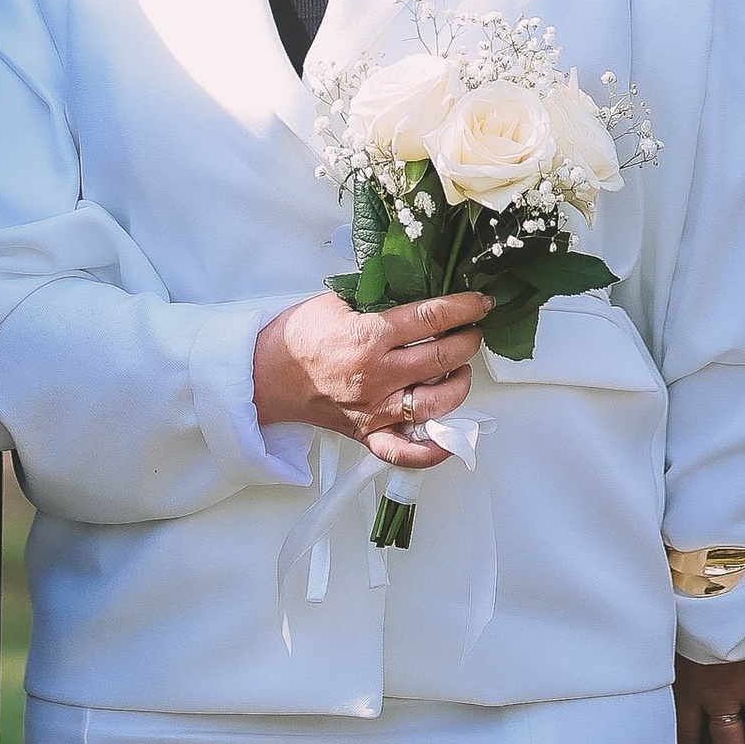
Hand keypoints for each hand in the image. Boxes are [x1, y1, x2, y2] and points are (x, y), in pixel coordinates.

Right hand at [252, 292, 490, 465]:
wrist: (265, 374)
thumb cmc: (298, 336)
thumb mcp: (336, 301)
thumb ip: (375, 298)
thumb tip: (413, 292)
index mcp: (369, 337)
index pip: (431, 318)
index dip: (463, 308)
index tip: (479, 303)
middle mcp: (377, 375)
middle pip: (443, 358)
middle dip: (468, 340)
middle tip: (473, 331)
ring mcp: (375, 409)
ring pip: (436, 403)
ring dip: (460, 385)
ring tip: (461, 370)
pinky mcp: (368, 433)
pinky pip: (405, 452)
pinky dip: (432, 451)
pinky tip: (450, 439)